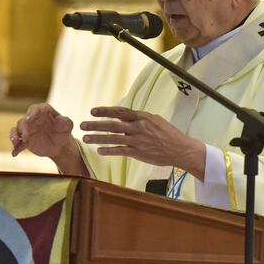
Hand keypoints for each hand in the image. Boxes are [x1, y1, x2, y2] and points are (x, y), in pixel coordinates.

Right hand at [10, 104, 88, 175]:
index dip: (31, 113)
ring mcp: (27, 130)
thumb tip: (60, 121)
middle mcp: (32, 119)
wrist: (60, 145)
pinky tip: (14, 153)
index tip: (30, 118)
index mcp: (43, 112)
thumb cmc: (63, 131)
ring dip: (14, 136)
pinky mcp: (24, 140)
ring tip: (16, 143)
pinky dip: (15, 148)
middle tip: (26, 136)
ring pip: (16, 130)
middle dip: (23, 128)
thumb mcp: (68, 126)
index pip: (35, 109)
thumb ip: (65, 122)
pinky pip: (17, 143)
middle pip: (23, 121)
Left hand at [80, 107, 205, 178]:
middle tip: (83, 125)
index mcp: (142, 117)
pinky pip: (120, 151)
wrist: (180, 149)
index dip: (105, 111)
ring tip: (86, 138)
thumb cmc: (168, 134)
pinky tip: (100, 150)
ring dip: (98, 138)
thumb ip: (139, 118)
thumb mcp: (155, 120)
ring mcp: (137, 140)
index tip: (93, 111)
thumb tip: (124, 115)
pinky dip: (109, 150)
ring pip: (113, 138)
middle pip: (112, 124)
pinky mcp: (138, 152)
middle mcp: (138, 127)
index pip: (120, 111)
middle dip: (96, 125)